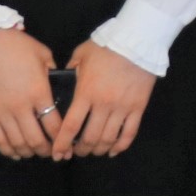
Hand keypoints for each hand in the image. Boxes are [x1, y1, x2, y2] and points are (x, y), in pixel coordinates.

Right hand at [0, 27, 60, 160]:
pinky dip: (7, 150)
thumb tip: (56, 82)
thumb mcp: (42, 55)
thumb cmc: (15, 44)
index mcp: (39, 92)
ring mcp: (0, 111)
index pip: (54, 125)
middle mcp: (20, 107)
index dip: (62, 139)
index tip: (66, 145)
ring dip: (28, 152)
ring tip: (34, 152)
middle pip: (36, 139)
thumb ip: (51, 72)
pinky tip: (15, 153)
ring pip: (16, 142)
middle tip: (52, 153)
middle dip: (46, 150)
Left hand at [53, 44, 157, 159]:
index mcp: (86, 93)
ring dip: (98, 149)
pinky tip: (113, 151)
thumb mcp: (81, 54)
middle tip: (76, 152)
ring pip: (108, 138)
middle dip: (80, 150)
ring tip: (93, 151)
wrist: (137, 41)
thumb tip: (63, 80)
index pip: (71, 126)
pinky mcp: (138, 108)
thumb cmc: (107, 46)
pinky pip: (129, 133)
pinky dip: (120, 146)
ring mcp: (122, 108)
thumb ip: (70, 69)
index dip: (62, 144)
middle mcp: (103, 104)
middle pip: (90, 137)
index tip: (57, 154)